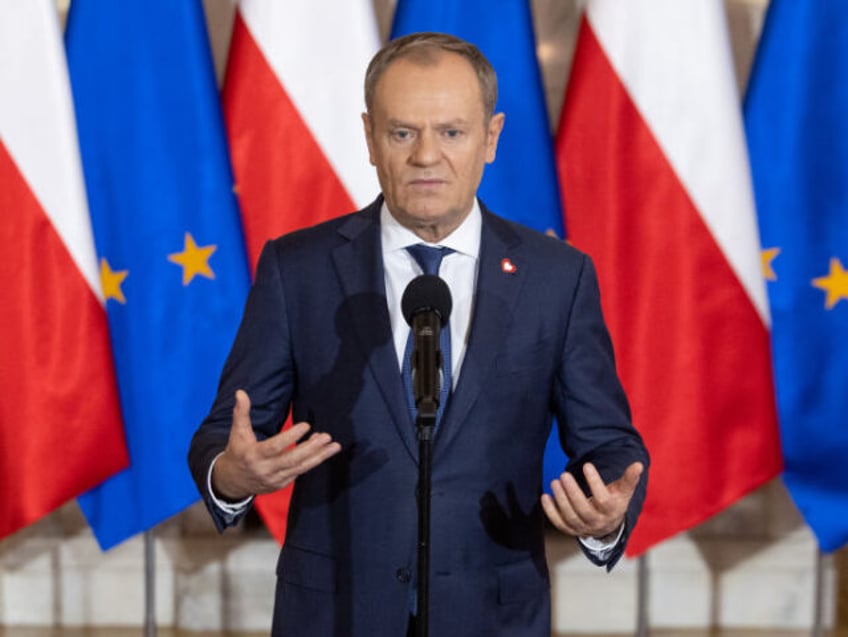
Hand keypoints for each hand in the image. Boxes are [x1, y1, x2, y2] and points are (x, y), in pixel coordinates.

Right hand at [212, 389, 341, 499]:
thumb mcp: (237, 433)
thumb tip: (241, 392)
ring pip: (300, 467)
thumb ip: (241, 413)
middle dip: (311, 448)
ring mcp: (275, 479)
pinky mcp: (282, 484)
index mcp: (254, 455)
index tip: (306, 425)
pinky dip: (313, 461)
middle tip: (327, 436)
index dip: (291, 437)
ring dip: (319, 456)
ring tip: (334, 445)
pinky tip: (323, 451)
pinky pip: (300, 472)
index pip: (275, 447)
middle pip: (292, 459)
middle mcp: (265, 469)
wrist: (232, 482)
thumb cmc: (238, 453)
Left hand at [541, 461, 642, 539]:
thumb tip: (639, 464)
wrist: (607, 524)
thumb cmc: (614, 501)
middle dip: (572, 492)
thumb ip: (629, 478)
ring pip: (570, 516)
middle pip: (583, 509)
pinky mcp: (570, 530)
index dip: (595, 482)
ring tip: (555, 481)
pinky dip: (550, 511)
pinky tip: (545, 496)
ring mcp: (583, 528)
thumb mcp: (623, 491)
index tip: (587, 465)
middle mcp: (597, 522)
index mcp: (612, 511)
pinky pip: (559, 523)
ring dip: (560, 499)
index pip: (603, 499)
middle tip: (564, 474)